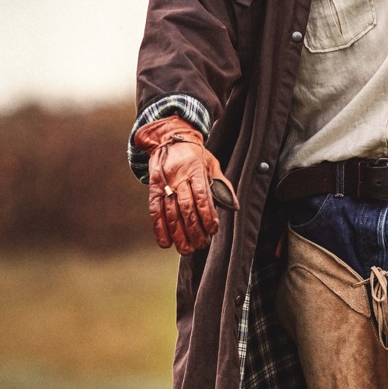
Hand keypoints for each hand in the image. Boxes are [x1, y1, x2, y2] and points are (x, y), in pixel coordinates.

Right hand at [133, 115, 238, 253]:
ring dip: (178, 233)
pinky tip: (165, 243)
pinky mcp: (153, 189)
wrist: (168, 139)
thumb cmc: (195, 154)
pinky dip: (159, 228)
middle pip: (185, 207)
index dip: (207, 214)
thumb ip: (222, 185)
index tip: (213, 230)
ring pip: (170, 212)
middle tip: (202, 244)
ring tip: (187, 249)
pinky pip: (155, 211)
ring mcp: (164, 183)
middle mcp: (178, 177)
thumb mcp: (212, 164)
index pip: (202, 195)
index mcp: (195, 169)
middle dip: (194, 228)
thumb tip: (235, 206)